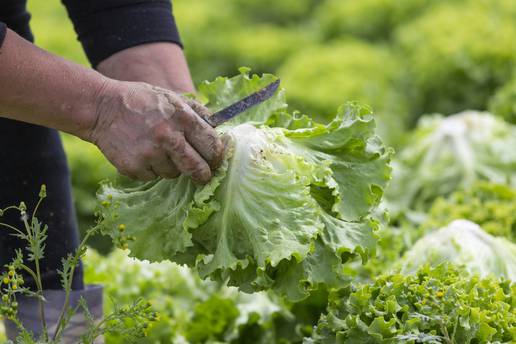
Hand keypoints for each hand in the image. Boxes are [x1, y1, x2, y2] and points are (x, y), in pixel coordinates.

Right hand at [88, 79, 223, 182]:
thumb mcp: (172, 98)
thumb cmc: (142, 102)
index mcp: (182, 118)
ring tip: (157, 149)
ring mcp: (150, 153)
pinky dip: (150, 169)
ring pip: (174, 174)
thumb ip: (196, 113)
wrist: (102, 107)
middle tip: (202, 176)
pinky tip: (142, 153)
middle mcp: (168, 136)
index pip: (212, 145)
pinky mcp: (134, 166)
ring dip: (171, 167)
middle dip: (203, 174)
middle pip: (197, 168)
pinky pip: (152, 176)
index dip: (218, 156)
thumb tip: (219, 129)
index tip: (216, 160)